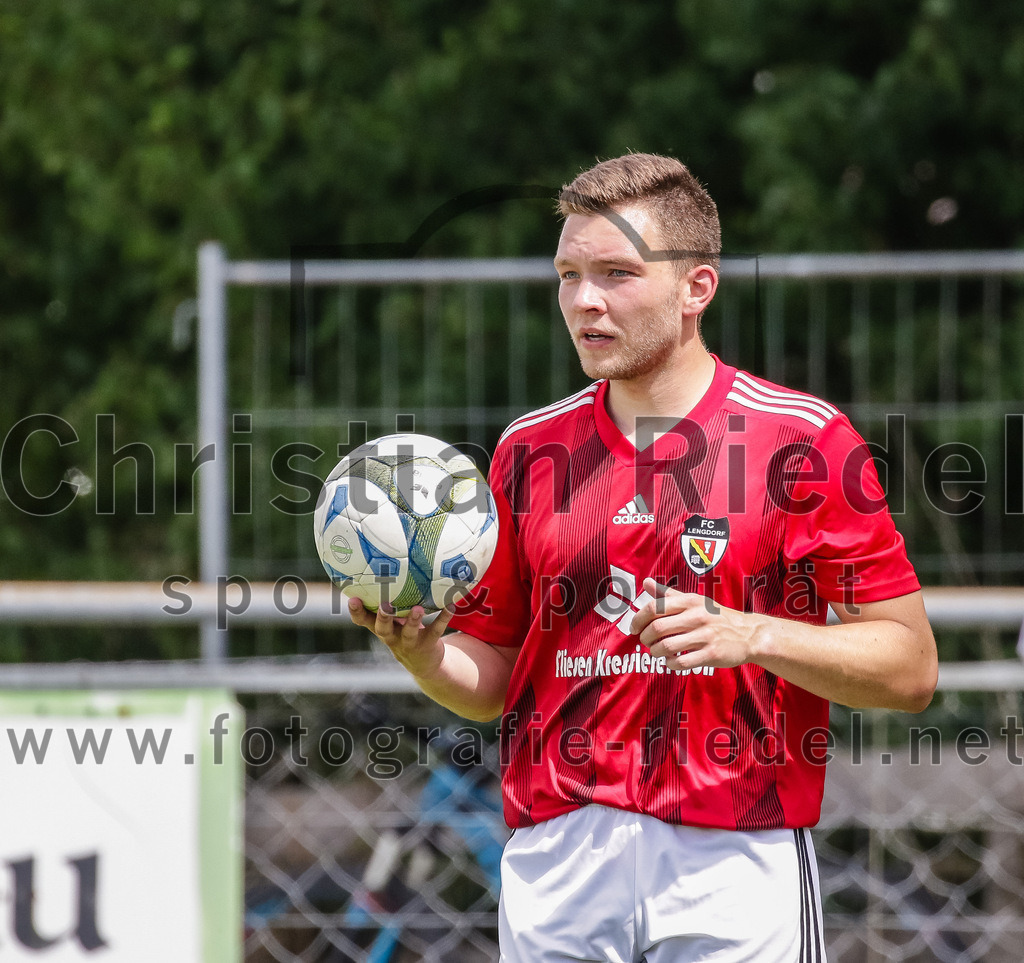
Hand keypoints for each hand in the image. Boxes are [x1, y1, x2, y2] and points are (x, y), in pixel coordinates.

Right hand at [348, 598, 455, 678]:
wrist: (423, 662)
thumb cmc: (402, 631)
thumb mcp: (392, 619)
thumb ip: (387, 600)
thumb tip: (383, 565)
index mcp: (380, 627)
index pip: (362, 621)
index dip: (356, 611)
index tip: (352, 599)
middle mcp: (392, 637)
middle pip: (382, 628)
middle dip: (382, 617)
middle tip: (383, 605)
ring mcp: (409, 642)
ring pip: (409, 632)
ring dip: (413, 620)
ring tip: (418, 608)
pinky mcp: (427, 644)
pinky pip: (436, 630)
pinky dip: (443, 618)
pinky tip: (450, 605)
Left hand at [630, 578, 760, 671]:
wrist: (748, 634)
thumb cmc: (715, 616)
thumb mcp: (694, 601)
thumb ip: (669, 594)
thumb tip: (646, 582)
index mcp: (690, 601)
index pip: (654, 607)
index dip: (638, 619)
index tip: (634, 628)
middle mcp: (697, 616)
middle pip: (657, 628)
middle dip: (645, 638)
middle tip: (645, 642)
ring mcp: (705, 636)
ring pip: (666, 647)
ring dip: (655, 652)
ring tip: (657, 652)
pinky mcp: (711, 654)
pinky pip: (681, 662)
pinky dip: (670, 664)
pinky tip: (671, 661)